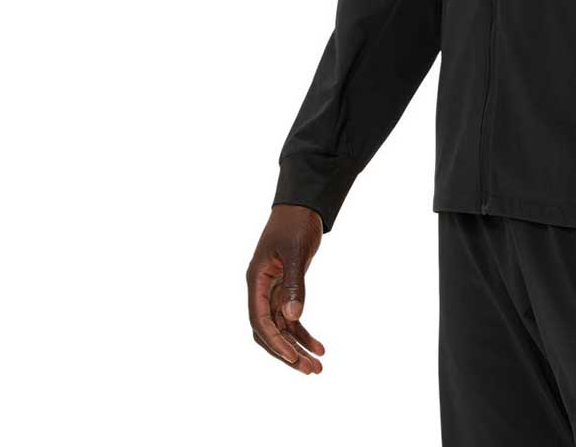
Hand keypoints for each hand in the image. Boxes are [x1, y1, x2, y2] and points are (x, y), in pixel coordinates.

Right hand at [246, 203, 325, 373]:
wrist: (302, 205)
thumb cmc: (295, 223)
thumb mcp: (296, 251)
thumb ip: (294, 284)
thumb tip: (293, 317)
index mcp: (256, 280)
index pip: (260, 320)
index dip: (275, 341)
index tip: (293, 358)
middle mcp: (261, 289)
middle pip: (269, 331)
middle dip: (287, 353)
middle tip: (310, 371)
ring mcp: (273, 290)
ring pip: (281, 328)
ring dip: (297, 347)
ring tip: (318, 366)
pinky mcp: (286, 289)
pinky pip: (291, 317)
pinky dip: (303, 332)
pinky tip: (319, 347)